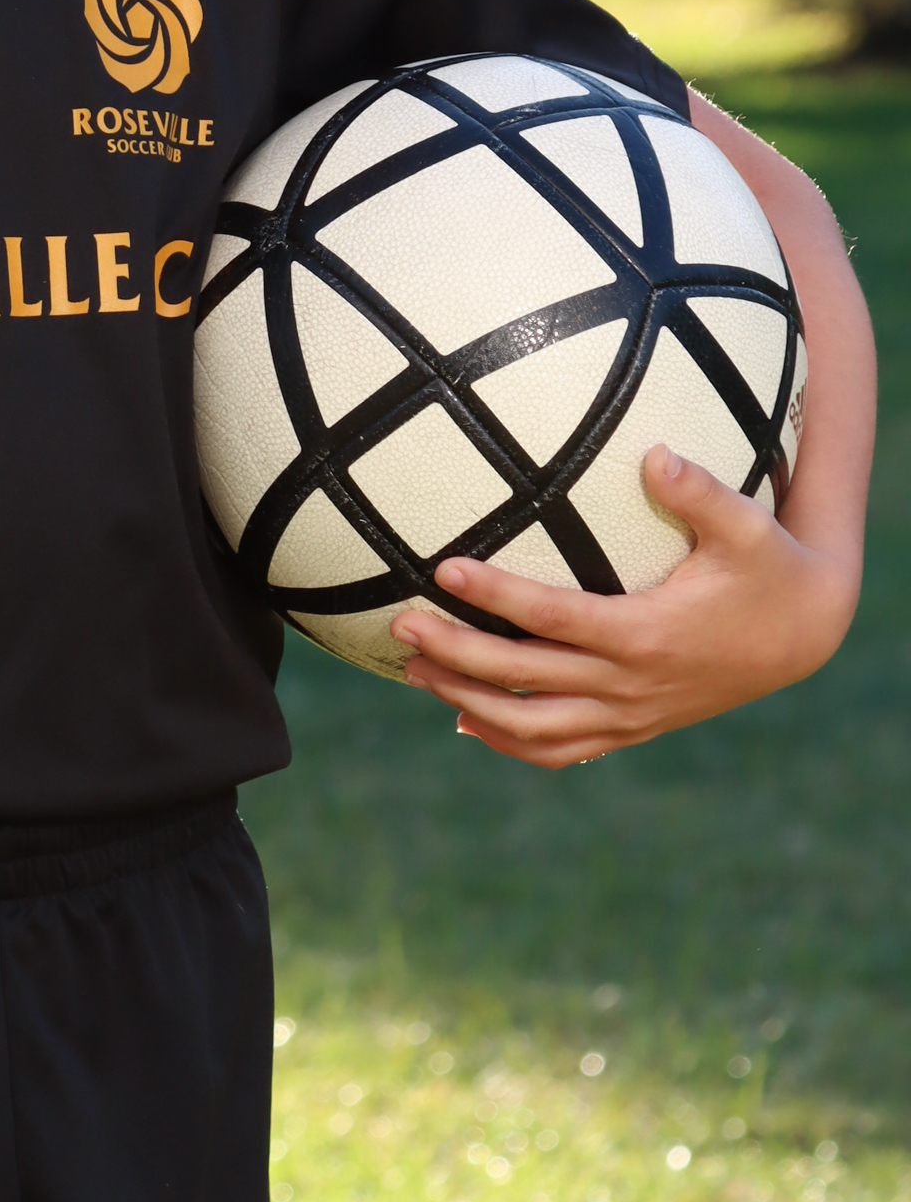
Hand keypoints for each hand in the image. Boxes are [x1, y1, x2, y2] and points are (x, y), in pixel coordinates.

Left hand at [389, 447, 858, 768]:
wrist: (802, 634)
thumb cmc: (768, 567)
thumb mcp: (749, 527)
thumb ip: (701, 492)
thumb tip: (655, 452)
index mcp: (645, 633)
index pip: (552, 617)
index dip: (496, 594)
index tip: (443, 567)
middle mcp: (630, 683)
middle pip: (524, 679)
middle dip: (456, 655)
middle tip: (400, 624)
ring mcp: (630, 714)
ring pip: (533, 728)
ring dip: (468, 702)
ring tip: (413, 672)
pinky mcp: (634, 727)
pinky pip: (562, 749)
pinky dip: (509, 742)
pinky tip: (465, 721)